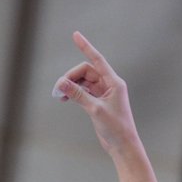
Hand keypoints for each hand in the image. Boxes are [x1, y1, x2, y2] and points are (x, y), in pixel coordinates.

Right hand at [53, 32, 139, 155]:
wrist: (123, 147)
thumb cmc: (116, 129)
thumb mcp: (95, 110)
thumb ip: (78, 95)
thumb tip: (61, 83)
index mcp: (114, 83)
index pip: (97, 60)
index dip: (86, 47)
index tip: (75, 35)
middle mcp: (109, 85)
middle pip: (86, 72)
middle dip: (71, 77)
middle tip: (59, 89)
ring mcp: (103, 94)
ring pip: (83, 82)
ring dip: (71, 86)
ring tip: (59, 95)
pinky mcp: (98, 103)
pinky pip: (83, 92)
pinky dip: (74, 94)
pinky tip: (64, 98)